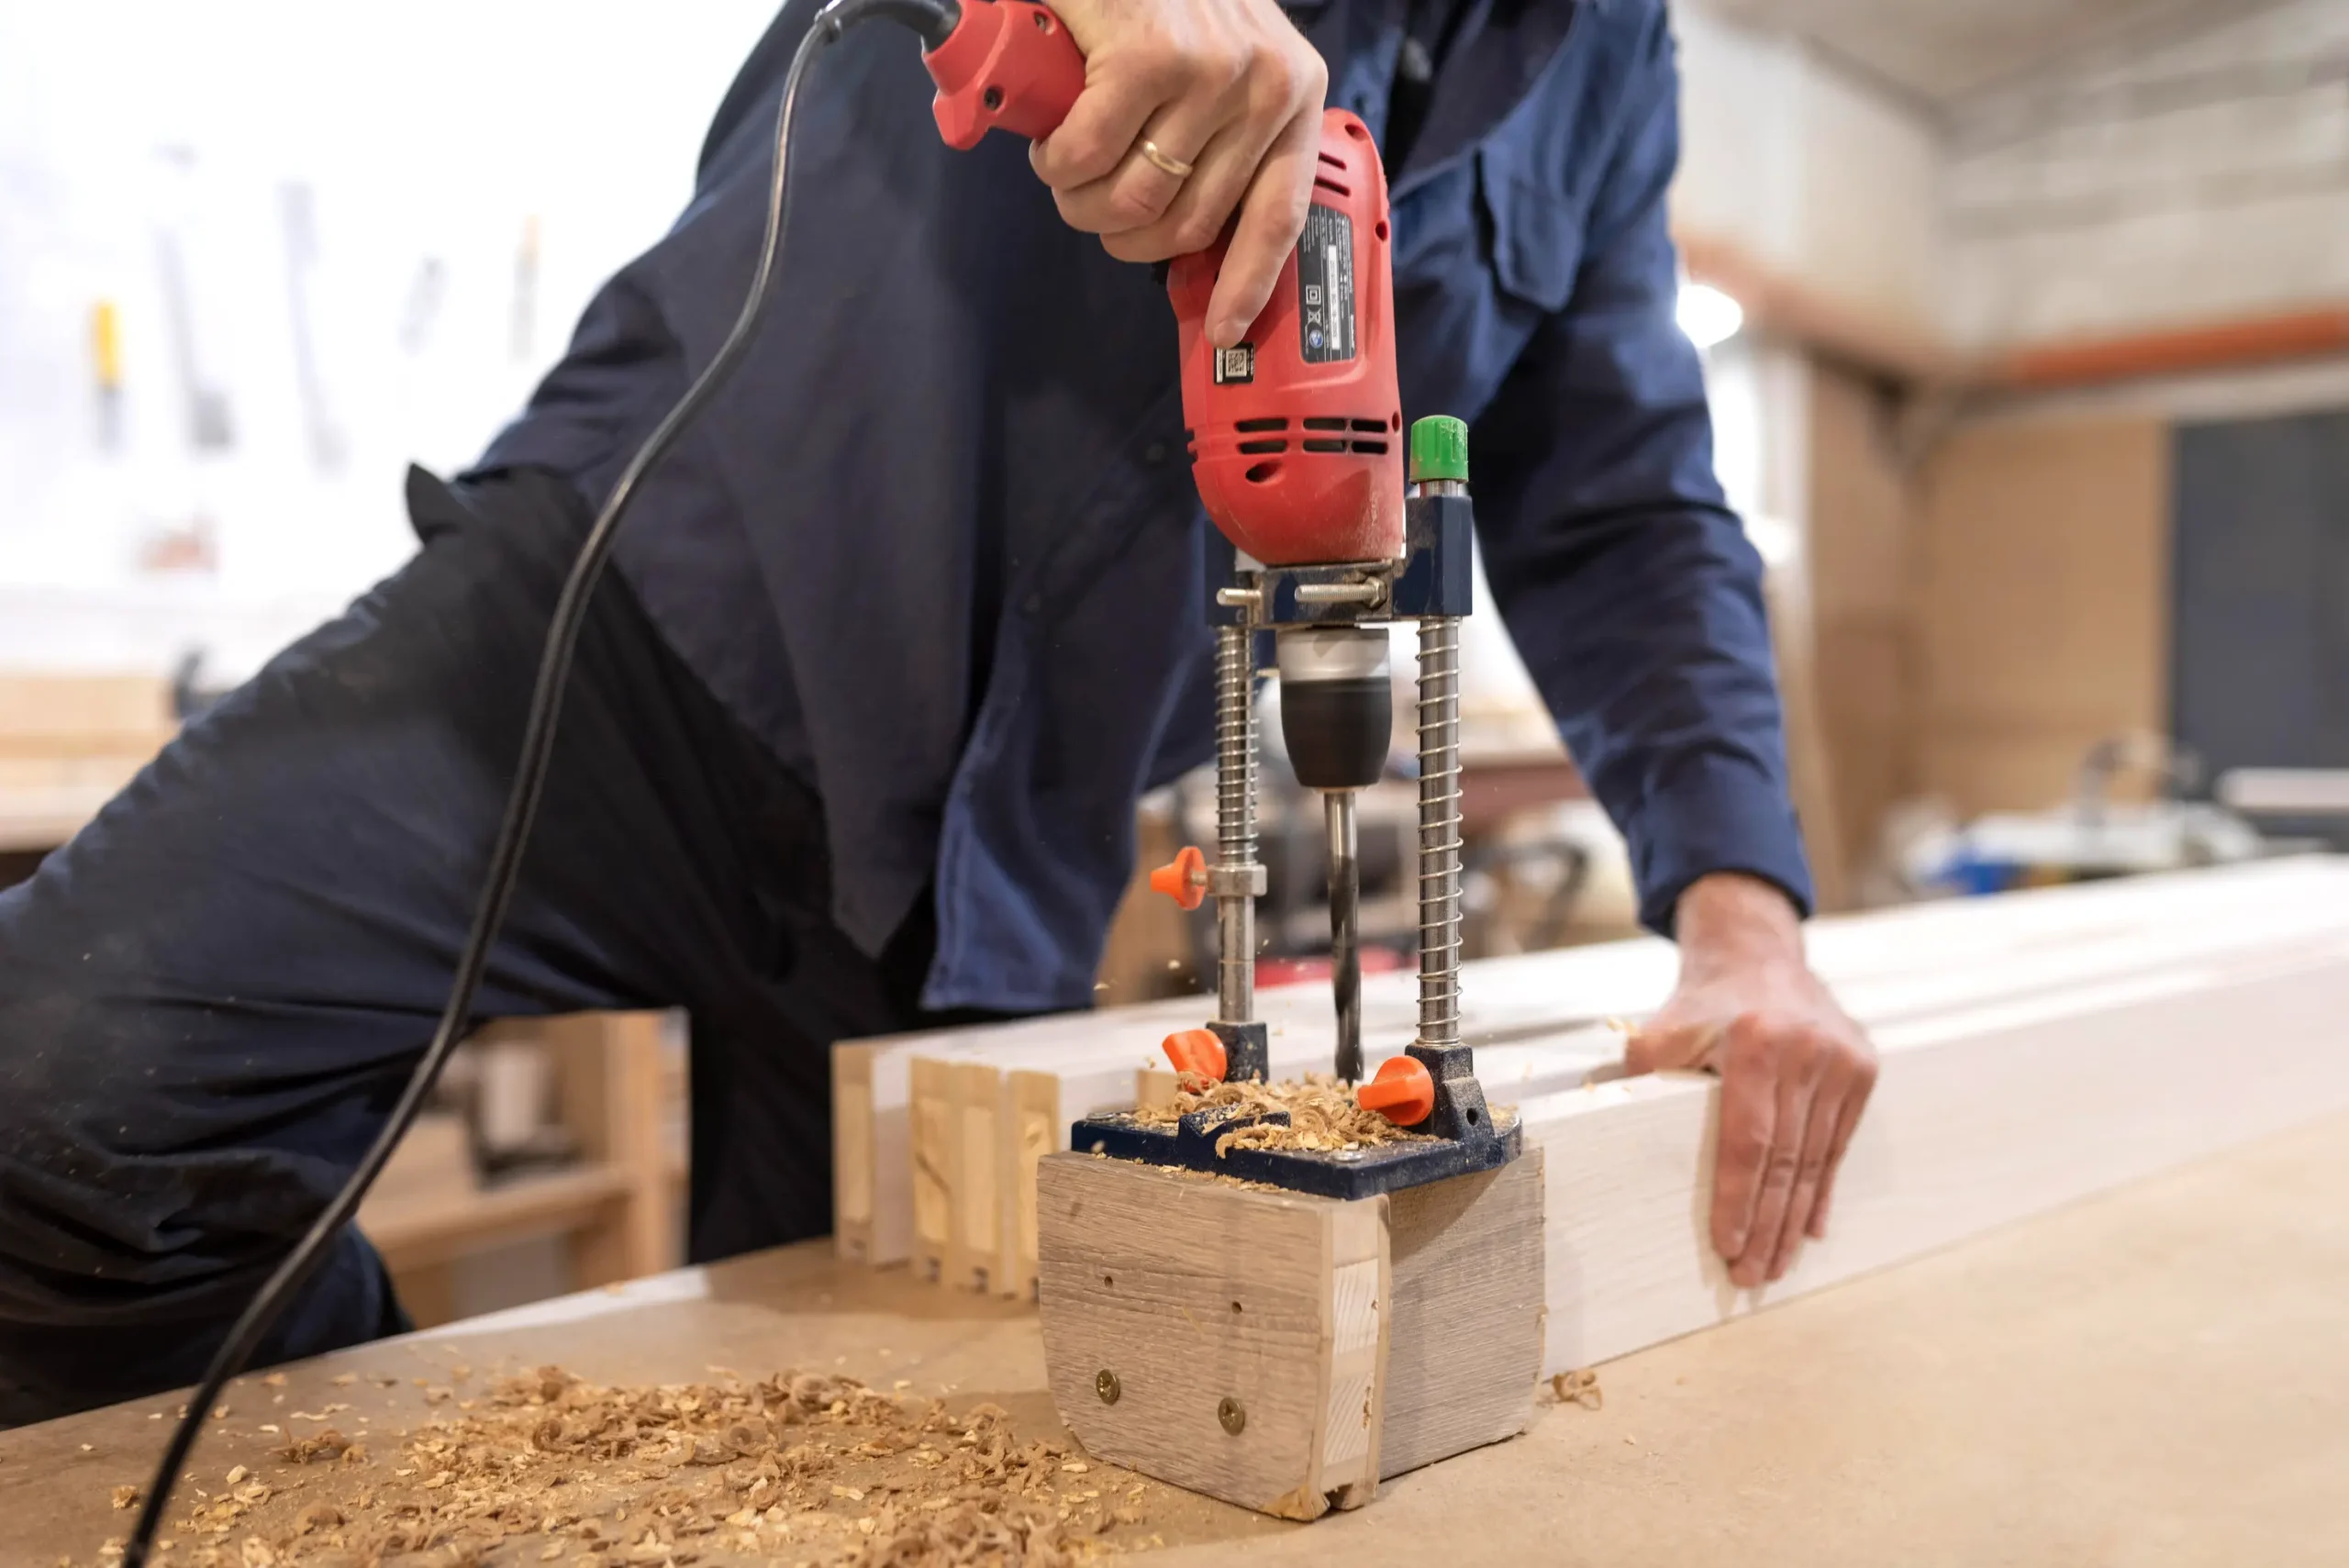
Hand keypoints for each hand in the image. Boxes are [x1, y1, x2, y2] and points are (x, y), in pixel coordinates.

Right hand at [1029, 0, 1327, 346]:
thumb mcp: (1212, 62)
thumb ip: (1212, 139)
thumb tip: (1178, 239)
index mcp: (1295, 93)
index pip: (1282, 215)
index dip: (1245, 284)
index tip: (1221, 332)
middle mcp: (1267, 84)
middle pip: (1188, 225)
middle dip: (1121, 233)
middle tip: (1086, 203)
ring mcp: (1214, 71)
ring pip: (1134, 200)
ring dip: (1078, 198)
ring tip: (1062, 164)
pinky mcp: (1153, 57)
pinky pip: (1089, 156)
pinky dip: (1055, 159)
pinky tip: (1049, 134)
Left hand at [1625, 874, 1877, 1288]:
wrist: (1758, 954)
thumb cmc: (1701, 1004)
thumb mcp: (1660, 1032)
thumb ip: (1639, 1081)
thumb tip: (1608, 1137)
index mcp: (1754, 1042)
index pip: (1747, 1139)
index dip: (1737, 1198)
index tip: (1728, 1246)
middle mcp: (1806, 1051)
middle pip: (1785, 1160)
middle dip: (1766, 1225)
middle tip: (1751, 1276)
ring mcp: (1840, 1061)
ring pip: (1814, 1159)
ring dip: (1793, 1219)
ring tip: (1774, 1265)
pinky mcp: (1862, 1069)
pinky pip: (1838, 1144)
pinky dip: (1820, 1190)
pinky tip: (1807, 1229)